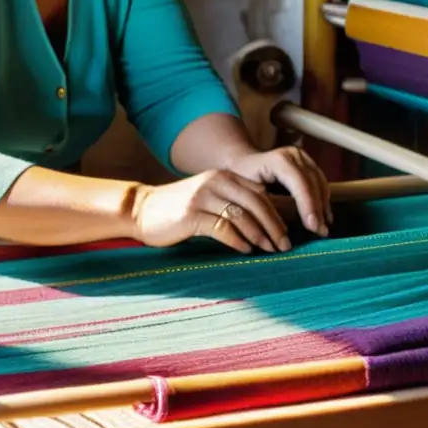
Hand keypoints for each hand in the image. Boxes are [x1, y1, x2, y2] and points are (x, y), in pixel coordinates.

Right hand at [132, 170, 291, 253]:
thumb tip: (266, 225)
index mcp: (224, 176)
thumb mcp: (209, 198)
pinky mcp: (191, 214)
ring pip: (242, 215)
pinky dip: (238, 241)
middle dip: (274, 226)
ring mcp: (203, 196)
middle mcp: (216, 182)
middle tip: (285, 245)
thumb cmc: (179, 210)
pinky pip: (222, 228)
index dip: (277, 214)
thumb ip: (233, 203)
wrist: (141, 209)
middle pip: (256, 203)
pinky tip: (246, 250)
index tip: (287, 233)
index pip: (259, 193)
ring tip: (269, 250)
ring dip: (259, 235)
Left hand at [226, 147, 330, 236]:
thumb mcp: (250, 195)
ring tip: (323, 227)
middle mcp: (293, 155)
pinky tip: (324, 215)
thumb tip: (286, 231)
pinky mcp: (308, 162)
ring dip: (323, 206)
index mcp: (278, 160)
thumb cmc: (241, 181)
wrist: (242, 163)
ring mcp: (302, 157)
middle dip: (317, 209)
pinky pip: (320, 181)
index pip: (300, 184)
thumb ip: (270, 210)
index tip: (312, 227)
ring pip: (319, 182)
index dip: (308, 205)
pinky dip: (323, 198)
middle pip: (312, 183)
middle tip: (321, 232)